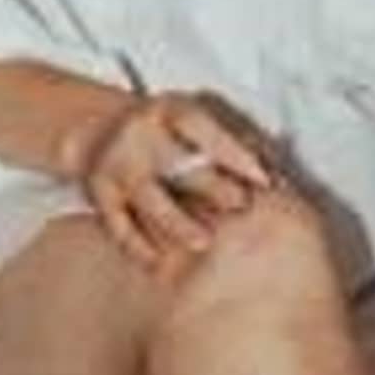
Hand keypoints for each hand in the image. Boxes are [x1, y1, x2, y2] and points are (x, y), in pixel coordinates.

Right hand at [59, 86, 277, 276]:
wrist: (97, 129)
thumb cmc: (166, 130)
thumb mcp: (191, 119)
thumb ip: (231, 140)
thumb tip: (277, 170)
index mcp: (167, 110)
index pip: (200, 125)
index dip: (231, 150)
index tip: (262, 176)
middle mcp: (138, 135)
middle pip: (175, 163)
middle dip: (209, 186)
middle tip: (240, 205)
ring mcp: (115, 165)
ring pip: (147, 198)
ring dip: (175, 222)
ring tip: (202, 242)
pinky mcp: (97, 194)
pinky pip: (119, 226)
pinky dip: (139, 246)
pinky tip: (158, 264)